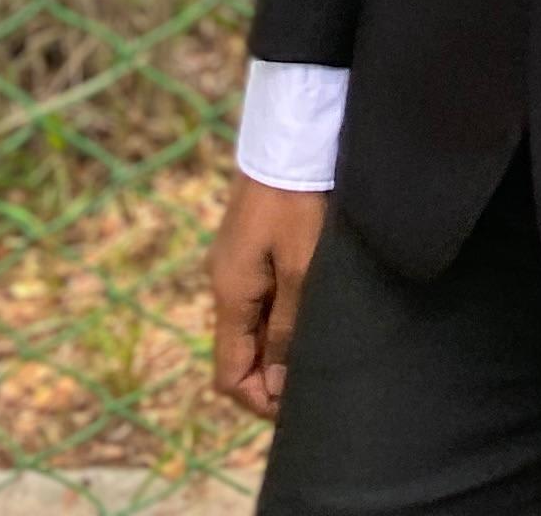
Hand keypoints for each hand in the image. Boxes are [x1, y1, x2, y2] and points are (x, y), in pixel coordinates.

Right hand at [208, 173, 326, 420]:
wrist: (291, 135)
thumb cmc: (299, 200)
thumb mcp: (302, 268)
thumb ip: (288, 329)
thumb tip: (276, 384)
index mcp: (230, 294)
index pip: (230, 375)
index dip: (259, 400)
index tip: (297, 406)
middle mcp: (224, 283)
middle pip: (239, 353)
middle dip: (271, 376)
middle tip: (315, 379)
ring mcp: (234, 262)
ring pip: (250, 326)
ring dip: (276, 345)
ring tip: (316, 347)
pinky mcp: (249, 244)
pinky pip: (258, 298)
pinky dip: (278, 316)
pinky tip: (307, 311)